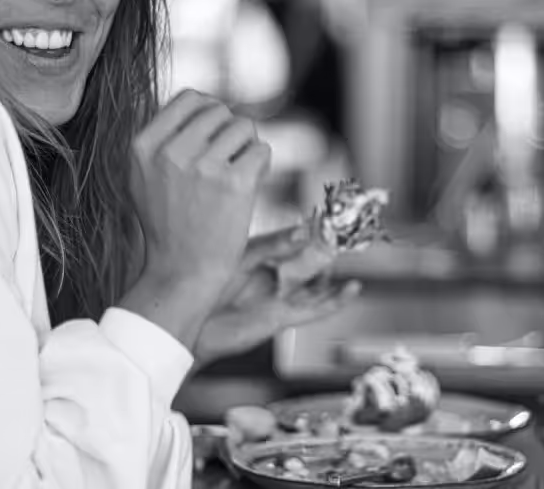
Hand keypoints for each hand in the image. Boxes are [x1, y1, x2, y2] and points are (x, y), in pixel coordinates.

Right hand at [119, 90, 270, 348]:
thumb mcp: (143, 177)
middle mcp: (170, 152)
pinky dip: (261, 166)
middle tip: (228, 160)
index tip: (215, 134)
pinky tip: (248, 186)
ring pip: (245, 127)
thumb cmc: (168, 225)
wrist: (183, 272)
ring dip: (248, 147)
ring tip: (236, 174)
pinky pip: (261, 150)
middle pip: (220, 110)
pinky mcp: (234, 182)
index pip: (190, 99)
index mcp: (143, 147)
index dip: (210, 111)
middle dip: (231, 131)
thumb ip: (163, 138)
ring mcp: (202, 166)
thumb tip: (203, 102)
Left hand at [193, 223, 355, 367]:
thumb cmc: (205, 288)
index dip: (315, 227)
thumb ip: (273, 246)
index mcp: (261, 255)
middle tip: (347, 234)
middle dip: (329, 247)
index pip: (295, 237)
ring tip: (350, 256)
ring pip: (315, 283)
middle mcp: (273, 275)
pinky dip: (335, 300)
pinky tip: (352, 289)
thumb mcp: (242, 257)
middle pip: (310, 259)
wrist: (191, 327)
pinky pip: (314, 309)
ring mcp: (279, 297)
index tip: (333, 215)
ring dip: (333, 271)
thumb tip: (302, 231)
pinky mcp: (282, 318)